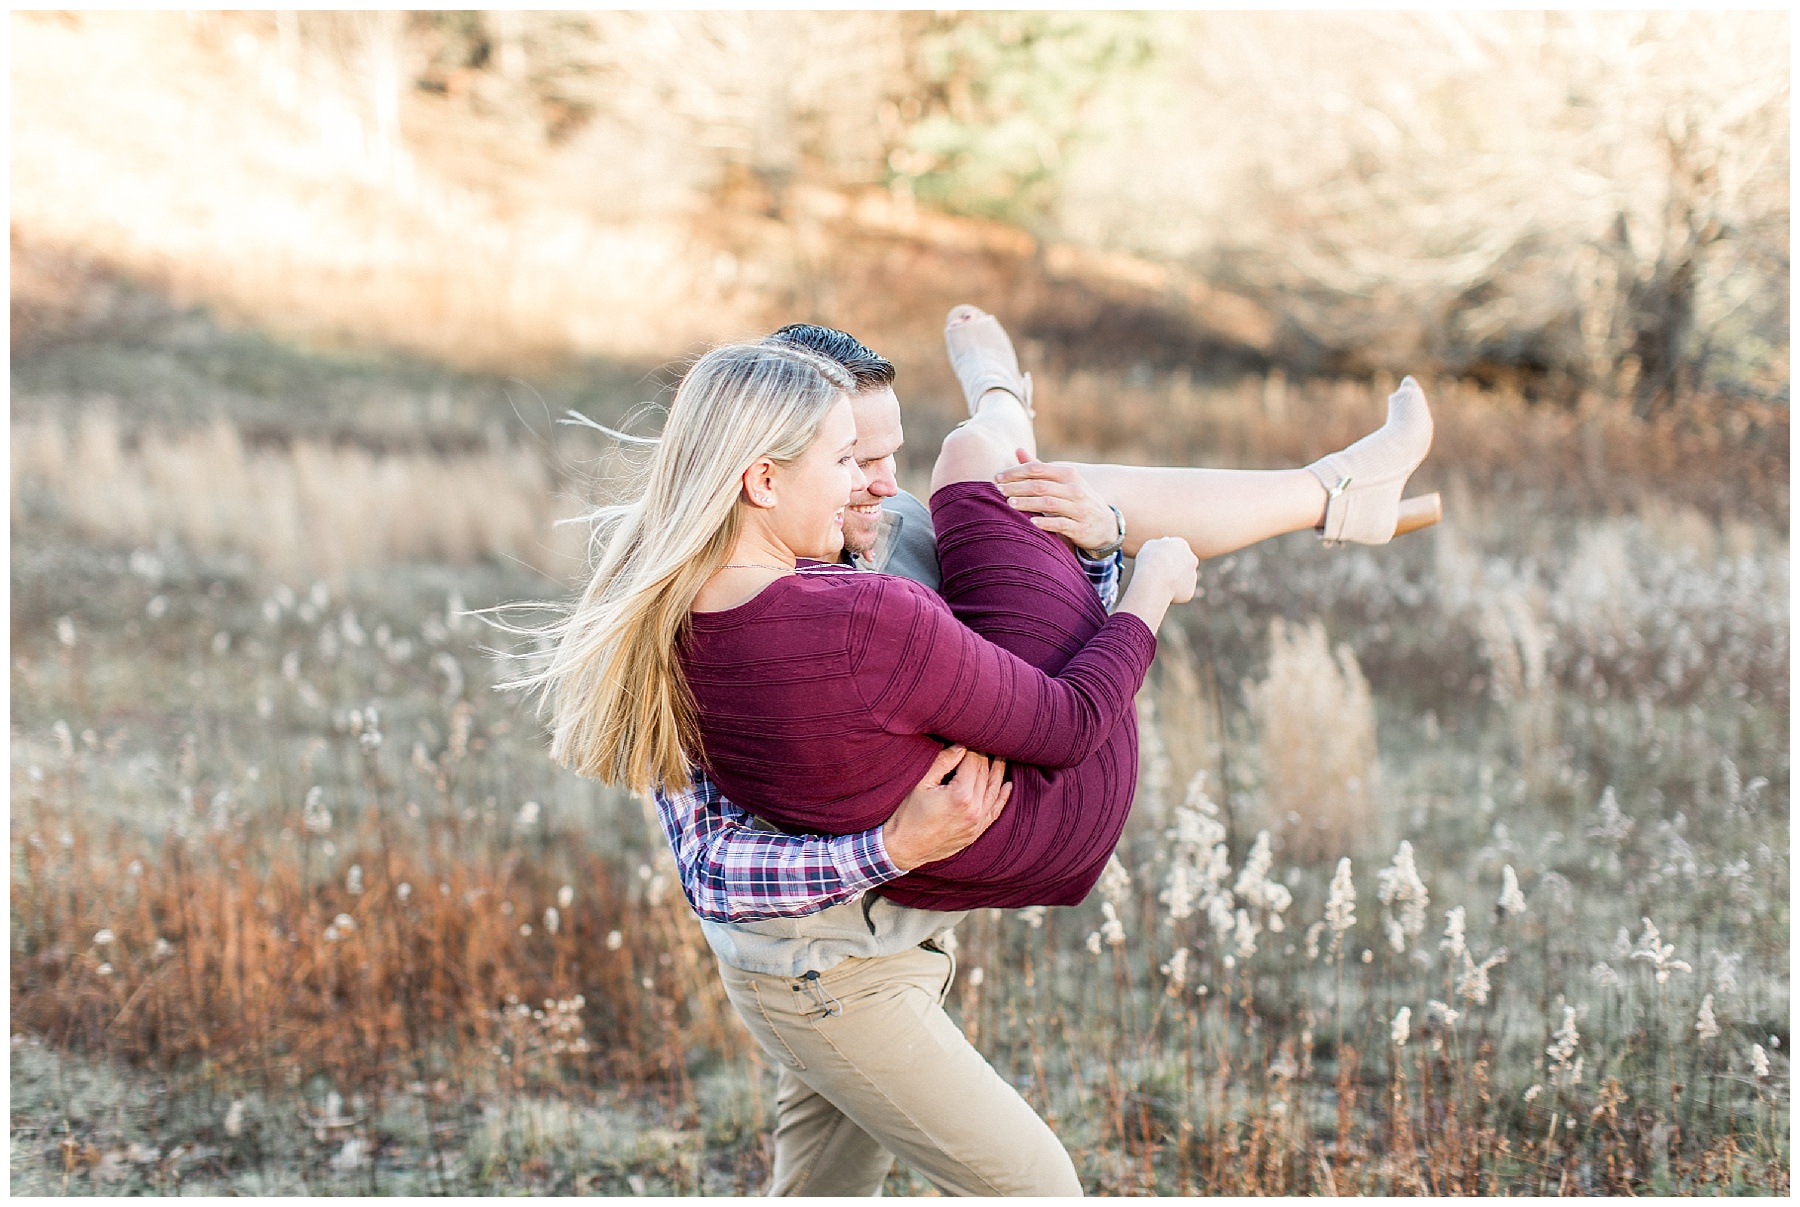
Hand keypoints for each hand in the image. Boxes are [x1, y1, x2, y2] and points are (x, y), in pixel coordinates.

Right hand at [880, 745, 1011, 871]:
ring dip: (998, 773)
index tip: (969, 738)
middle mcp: (974, 810)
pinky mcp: (976, 833)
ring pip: (994, 791)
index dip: (972, 748)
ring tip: (1001, 757)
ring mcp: (977, 823)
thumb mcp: (921, 783)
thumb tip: (961, 746)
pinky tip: (1008, 786)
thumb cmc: (908, 814)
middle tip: (984, 743)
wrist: (904, 847)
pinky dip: (1002, 797)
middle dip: (985, 757)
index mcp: (961, 795)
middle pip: (985, 775)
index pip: (973, 763)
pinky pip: (995, 812)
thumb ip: (943, 762)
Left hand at [995, 451, 1119, 552]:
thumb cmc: (1077, 500)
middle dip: (1017, 487)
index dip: (1016, 472)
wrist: (1106, 525)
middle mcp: (1074, 489)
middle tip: (998, 491)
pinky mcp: (1080, 527)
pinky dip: (1046, 522)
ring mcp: (1078, 508)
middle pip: (1040, 485)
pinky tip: (1031, 522)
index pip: (1038, 469)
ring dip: (1027, 503)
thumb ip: (1039, 467)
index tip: (997, 477)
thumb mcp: (1062, 481)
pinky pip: (1061, 523)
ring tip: (1009, 504)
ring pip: (1049, 503)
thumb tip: (1018, 450)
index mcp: (1068, 474)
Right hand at [1134, 536, 1198, 603]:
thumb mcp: (1149, 547)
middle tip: (1159, 573)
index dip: (1164, 555)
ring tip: (1159, 583)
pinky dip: (1172, 593)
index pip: (1174, 549)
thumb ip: (1158, 545)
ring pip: (1182, 579)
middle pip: (1182, 563)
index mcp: (1182, 545)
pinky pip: (1180, 592)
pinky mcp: (1189, 591)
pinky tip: (1162, 592)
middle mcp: (1191, 559)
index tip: (1155, 560)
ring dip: (1173, 581)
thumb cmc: (1150, 561)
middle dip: (1174, 567)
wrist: (1154, 580)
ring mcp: (1192, 576)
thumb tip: (1164, 544)